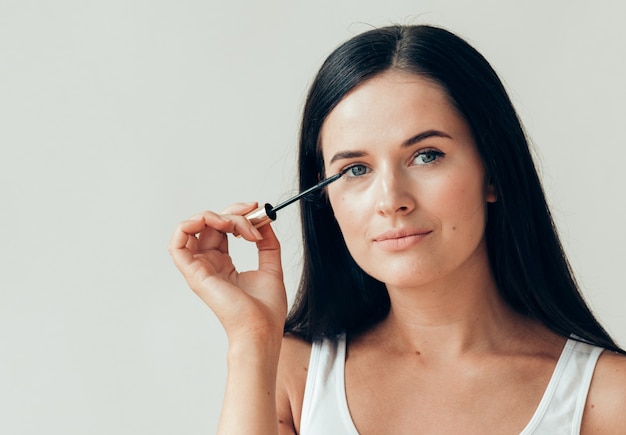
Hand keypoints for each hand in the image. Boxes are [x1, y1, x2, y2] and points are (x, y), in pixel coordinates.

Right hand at [168, 202, 286, 345]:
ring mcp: (200, 268)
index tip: (258, 211)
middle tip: (252, 214)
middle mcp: (209, 264)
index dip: (238, 214)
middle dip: (232, 212)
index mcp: (224, 263)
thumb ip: (268, 242)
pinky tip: (218, 224)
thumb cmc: (266, 310)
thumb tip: (264, 220)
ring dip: (212, 216)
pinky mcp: (194, 273)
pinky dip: (190, 224)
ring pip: (193, 227)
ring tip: (234, 224)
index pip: (222, 228)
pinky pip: (177, 242)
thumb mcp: (271, 266)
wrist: (261, 329)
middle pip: (209, 223)